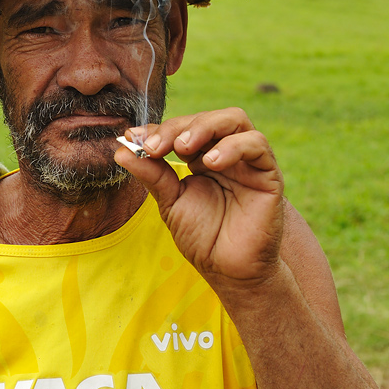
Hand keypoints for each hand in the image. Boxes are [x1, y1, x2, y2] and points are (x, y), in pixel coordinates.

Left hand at [114, 108, 285, 288]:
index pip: (182, 128)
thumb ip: (151, 173)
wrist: (228, 270)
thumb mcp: (169, 201)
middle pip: (207, 118)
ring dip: (204, 127)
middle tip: (156, 145)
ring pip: (235, 119)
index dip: (158, 128)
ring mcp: (248, 161)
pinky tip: (212, 163)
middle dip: (178, 126)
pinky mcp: (268, 174)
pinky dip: (233, 147)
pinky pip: (257, 145)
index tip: (133, 137)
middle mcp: (226, 153)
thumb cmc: (202, 237)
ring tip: (182, 148)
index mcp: (201, 157)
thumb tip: (120, 150)